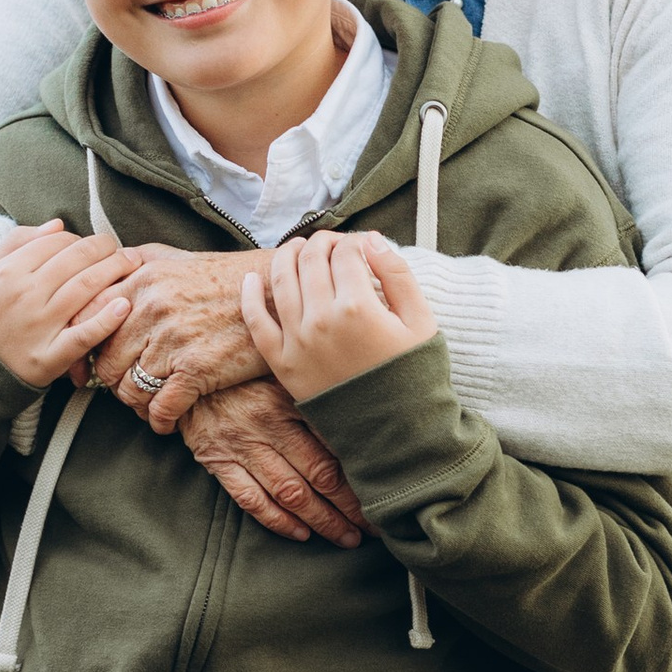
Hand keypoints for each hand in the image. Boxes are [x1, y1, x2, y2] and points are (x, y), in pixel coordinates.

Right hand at [0, 222, 138, 387]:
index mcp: (8, 270)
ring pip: (86, 289)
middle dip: (107, 249)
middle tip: (124, 250)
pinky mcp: (49, 356)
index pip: (57, 243)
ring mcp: (38, 326)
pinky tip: (125, 305)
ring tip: (132, 265)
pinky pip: (84, 334)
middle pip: (77, 260)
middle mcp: (25, 294)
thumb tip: (58, 225)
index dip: (81, 240)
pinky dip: (107, 319)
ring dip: (115, 272)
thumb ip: (17, 243)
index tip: (94, 245)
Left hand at [97, 245, 268, 427]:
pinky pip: (162, 407)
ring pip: (130, 389)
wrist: (276, 293)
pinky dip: (160, 421)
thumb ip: (133, 264)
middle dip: (113, 383)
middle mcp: (151, 309)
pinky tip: (166, 421)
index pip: (86, 321)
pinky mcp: (197, 368)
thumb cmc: (225, 277)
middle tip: (125, 389)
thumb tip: (101, 275)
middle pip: (107, 362)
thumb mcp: (173, 257)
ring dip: (136, 405)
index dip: (79, 349)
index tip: (82, 368)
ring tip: (147, 405)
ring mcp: (173, 340)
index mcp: (140, 280)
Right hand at [182, 384, 365, 547]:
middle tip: (373, 529)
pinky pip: (251, 499)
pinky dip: (277, 521)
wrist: (188, 370)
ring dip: (320, 521)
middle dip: (348, 508)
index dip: (361, 477)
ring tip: (345, 537)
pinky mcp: (217, 461)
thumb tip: (363, 426)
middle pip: (317, 475)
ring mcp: (240, 445)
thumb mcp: (283, 374)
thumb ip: (316, 396)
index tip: (384, 495)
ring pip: (289, 493)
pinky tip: (301, 534)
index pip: (334, 445)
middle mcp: (265, 424)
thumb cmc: (245, 371)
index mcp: (288, 398)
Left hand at [240, 232, 436, 403]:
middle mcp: (322, 320)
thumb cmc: (412, 376)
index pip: (346, 252)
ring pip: (282, 280)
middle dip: (321, 243)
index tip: (360, 247)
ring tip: (297, 249)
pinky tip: (251, 278)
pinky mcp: (282, 363)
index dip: (354, 241)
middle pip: (311, 259)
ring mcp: (298, 341)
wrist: (396, 432)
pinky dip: (250, 295)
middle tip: (331, 245)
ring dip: (287, 255)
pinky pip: (256, 321)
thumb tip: (371, 239)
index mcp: (359, 307)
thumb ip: (397, 274)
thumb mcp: (422, 321)